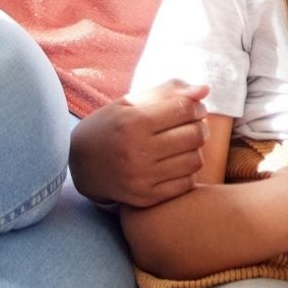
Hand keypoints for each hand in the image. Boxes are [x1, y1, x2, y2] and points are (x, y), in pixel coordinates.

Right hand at [67, 83, 206, 208]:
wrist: (82, 165)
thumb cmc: (111, 126)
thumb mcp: (131, 102)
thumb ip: (167, 92)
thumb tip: (205, 89)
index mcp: (133, 122)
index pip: (184, 110)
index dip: (196, 106)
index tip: (195, 108)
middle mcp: (137, 152)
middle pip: (194, 135)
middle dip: (200, 126)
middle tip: (193, 125)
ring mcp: (142, 178)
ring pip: (195, 160)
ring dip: (195, 150)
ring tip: (184, 145)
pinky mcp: (146, 198)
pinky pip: (187, 184)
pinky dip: (188, 171)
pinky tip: (176, 163)